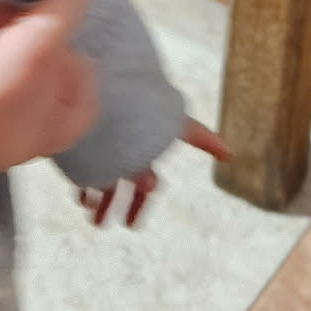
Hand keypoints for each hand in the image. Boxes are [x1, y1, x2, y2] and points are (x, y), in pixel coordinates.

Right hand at [0, 0, 98, 176]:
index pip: (49, 30)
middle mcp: (26, 126)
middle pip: (55, 44)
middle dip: (28, 18)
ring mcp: (39, 142)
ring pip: (68, 65)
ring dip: (41, 46)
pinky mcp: (45, 148)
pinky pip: (80, 98)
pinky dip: (63, 74)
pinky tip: (27, 70)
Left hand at [78, 115, 232, 227]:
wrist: (113, 84)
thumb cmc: (145, 106)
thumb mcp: (176, 124)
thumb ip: (202, 137)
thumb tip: (231, 153)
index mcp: (143, 152)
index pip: (145, 185)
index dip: (138, 205)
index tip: (130, 226)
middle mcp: (124, 151)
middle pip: (120, 186)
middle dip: (114, 207)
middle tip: (101, 226)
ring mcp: (103, 147)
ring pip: (99, 180)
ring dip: (96, 203)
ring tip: (91, 219)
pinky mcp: (86, 142)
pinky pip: (81, 168)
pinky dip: (80, 186)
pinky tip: (79, 199)